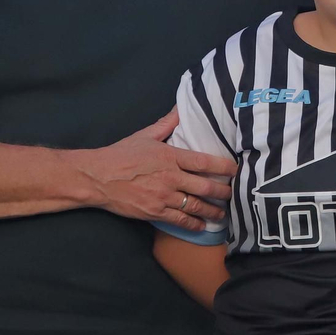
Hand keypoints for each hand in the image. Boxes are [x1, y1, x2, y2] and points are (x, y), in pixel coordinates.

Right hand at [80, 110, 235, 231]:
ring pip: (196, 206)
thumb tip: (180, 109)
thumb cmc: (120, 154)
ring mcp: (163, 197)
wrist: (98, 177)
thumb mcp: (144, 135)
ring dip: (213, 210)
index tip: (237, 169)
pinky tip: (203, 225)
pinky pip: (180, 220)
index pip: (204, 162)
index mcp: (170, 156)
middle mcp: (170, 177)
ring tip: (224, 213)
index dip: (224, 167)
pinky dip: (194, 223)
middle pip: (205, 187)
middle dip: (223, 192)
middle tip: (235, 194)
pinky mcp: (155, 212)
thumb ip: (166, 124)